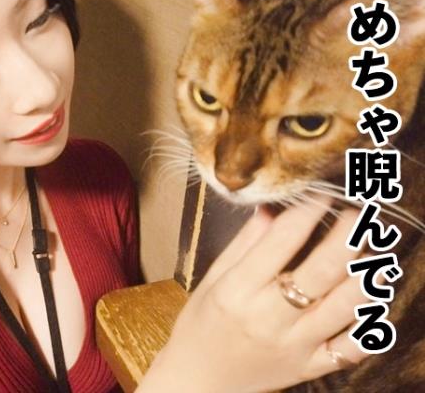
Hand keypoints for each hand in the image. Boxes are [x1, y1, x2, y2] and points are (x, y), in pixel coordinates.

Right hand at [138, 200, 368, 392]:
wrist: (197, 380)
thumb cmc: (200, 325)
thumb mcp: (212, 280)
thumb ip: (244, 244)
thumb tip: (272, 206)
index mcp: (237, 290)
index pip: (283, 239)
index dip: (309, 210)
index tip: (322, 195)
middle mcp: (267, 317)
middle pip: (322, 269)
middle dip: (348, 234)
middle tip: (358, 215)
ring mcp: (293, 345)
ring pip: (345, 306)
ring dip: (366, 275)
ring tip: (372, 254)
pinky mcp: (308, 367)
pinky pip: (351, 348)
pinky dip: (369, 326)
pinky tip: (371, 302)